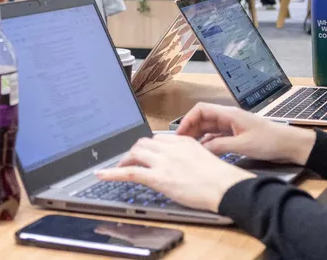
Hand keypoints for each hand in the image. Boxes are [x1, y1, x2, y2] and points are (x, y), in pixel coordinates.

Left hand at [96, 135, 255, 212]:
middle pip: (143, 143)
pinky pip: (129, 172)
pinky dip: (112, 172)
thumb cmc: (220, 179)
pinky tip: (102, 174)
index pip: (157, 139)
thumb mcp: (203, 159)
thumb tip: (180, 165)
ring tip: (118, 167)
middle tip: (129, 161)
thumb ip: (188, 157)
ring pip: (135, 153)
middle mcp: (170, 147)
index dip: (147, 147)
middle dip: (134, 152)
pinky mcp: (158, 177)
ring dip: (124, 160)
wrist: (225, 186)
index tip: (143, 152)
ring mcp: (163, 161)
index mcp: (183, 141)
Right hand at [175, 103, 315, 165]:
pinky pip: (217, 138)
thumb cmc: (271, 140)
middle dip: (190, 130)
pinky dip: (209, 144)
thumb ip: (220, 147)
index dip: (188, 120)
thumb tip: (200, 150)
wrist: (290, 145)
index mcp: (229, 114)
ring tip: (188, 150)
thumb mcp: (243, 145)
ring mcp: (233, 127)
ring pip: (209, 129)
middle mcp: (229, 118)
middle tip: (180, 145)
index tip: (180, 134)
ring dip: (198, 138)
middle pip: (203, 120)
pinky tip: (204, 153)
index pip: (201, 110)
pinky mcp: (237, 136)